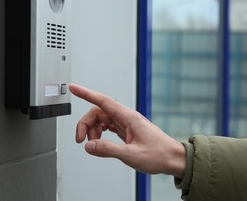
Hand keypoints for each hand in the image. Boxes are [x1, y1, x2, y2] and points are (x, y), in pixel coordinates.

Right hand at [69, 83, 185, 177]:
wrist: (173, 159)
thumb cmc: (158, 155)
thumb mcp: (131, 155)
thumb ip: (108, 150)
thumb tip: (89, 146)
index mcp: (128, 117)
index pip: (102, 101)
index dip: (86, 93)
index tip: (74, 88)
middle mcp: (126, 117)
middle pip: (98, 111)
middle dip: (86, 123)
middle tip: (81, 140)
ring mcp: (126, 122)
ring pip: (101, 119)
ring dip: (92, 130)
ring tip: (93, 144)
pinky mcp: (126, 129)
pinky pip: (107, 126)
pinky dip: (99, 133)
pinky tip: (100, 142)